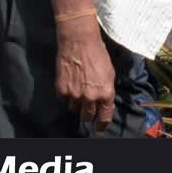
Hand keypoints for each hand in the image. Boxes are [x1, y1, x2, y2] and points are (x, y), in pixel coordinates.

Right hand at [54, 16, 116, 131]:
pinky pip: (64, 101)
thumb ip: (106, 91)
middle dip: (88, 115)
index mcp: (106, 93)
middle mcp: (90, 97)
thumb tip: (104, 103)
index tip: (99, 129)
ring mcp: (75, 95)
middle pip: (87, 117)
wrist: (79, 42)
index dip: (101, 125)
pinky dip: (66, 97)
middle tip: (88, 111)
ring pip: (74, 110)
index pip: (104, 117)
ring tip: (78, 93)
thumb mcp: (110, 74)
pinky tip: (70, 86)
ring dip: (77, 105)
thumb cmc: (98, 55)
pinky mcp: (61, 90)